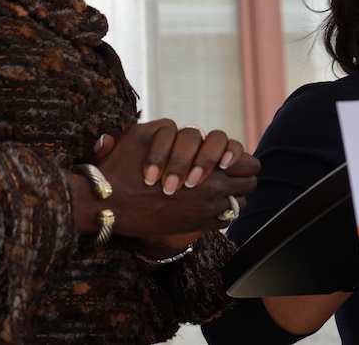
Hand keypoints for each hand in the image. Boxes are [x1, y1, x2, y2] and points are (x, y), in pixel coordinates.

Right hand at [79, 120, 259, 239]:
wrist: (108, 204)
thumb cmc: (124, 166)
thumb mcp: (145, 134)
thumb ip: (171, 132)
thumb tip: (191, 135)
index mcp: (204, 158)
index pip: (243, 157)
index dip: (238, 158)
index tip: (228, 161)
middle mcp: (212, 184)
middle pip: (250, 178)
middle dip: (242, 175)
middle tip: (229, 174)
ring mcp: (207, 207)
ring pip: (241, 201)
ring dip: (233, 195)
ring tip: (218, 191)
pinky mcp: (198, 225)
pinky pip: (227, 220)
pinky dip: (222, 213)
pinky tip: (207, 206)